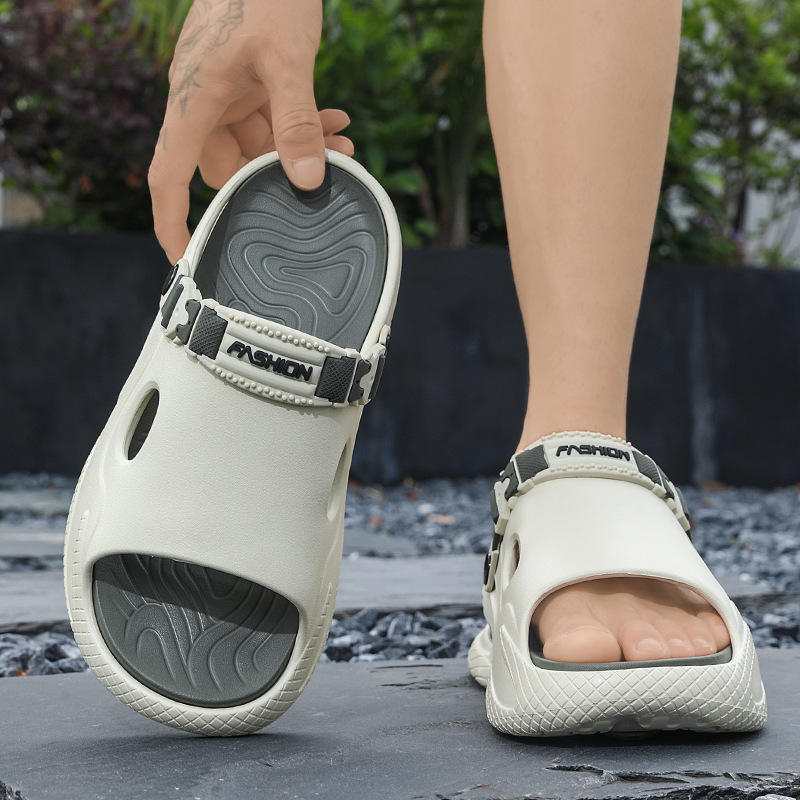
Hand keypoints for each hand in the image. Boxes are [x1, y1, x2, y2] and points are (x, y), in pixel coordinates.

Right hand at [148, 0, 353, 261]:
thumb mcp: (286, 59)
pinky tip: (340, 119)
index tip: (183, 257)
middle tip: (319, 183)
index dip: (172, 219)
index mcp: (194, 101)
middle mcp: (205, 101)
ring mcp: (229, 90)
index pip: (168, 174)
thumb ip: (297, 120)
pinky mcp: (251, 78)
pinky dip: (304, 123)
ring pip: (258, 144)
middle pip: (226, 167)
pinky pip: (274, 116)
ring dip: (300, 149)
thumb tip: (309, 180)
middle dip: (271, 178)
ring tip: (346, 148)